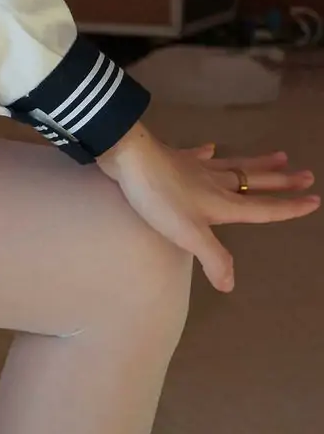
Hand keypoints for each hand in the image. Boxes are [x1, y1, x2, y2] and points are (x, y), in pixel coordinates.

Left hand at [95, 126, 318, 292]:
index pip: (263, 208)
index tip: (314, 201)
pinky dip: (206, 153)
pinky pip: (196, 156)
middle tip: (307, 174)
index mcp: (222, 203)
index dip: (289, 208)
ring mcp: (195, 168)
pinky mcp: (174, 159)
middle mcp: (214, 183)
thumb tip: (231, 285)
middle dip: (281, 181)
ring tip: (279, 156)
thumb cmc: (159, 198)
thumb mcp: (189, 234)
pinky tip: (211, 148)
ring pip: (234, 166)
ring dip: (257, 163)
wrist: (128, 157)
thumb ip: (213, 259)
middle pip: (255, 182)